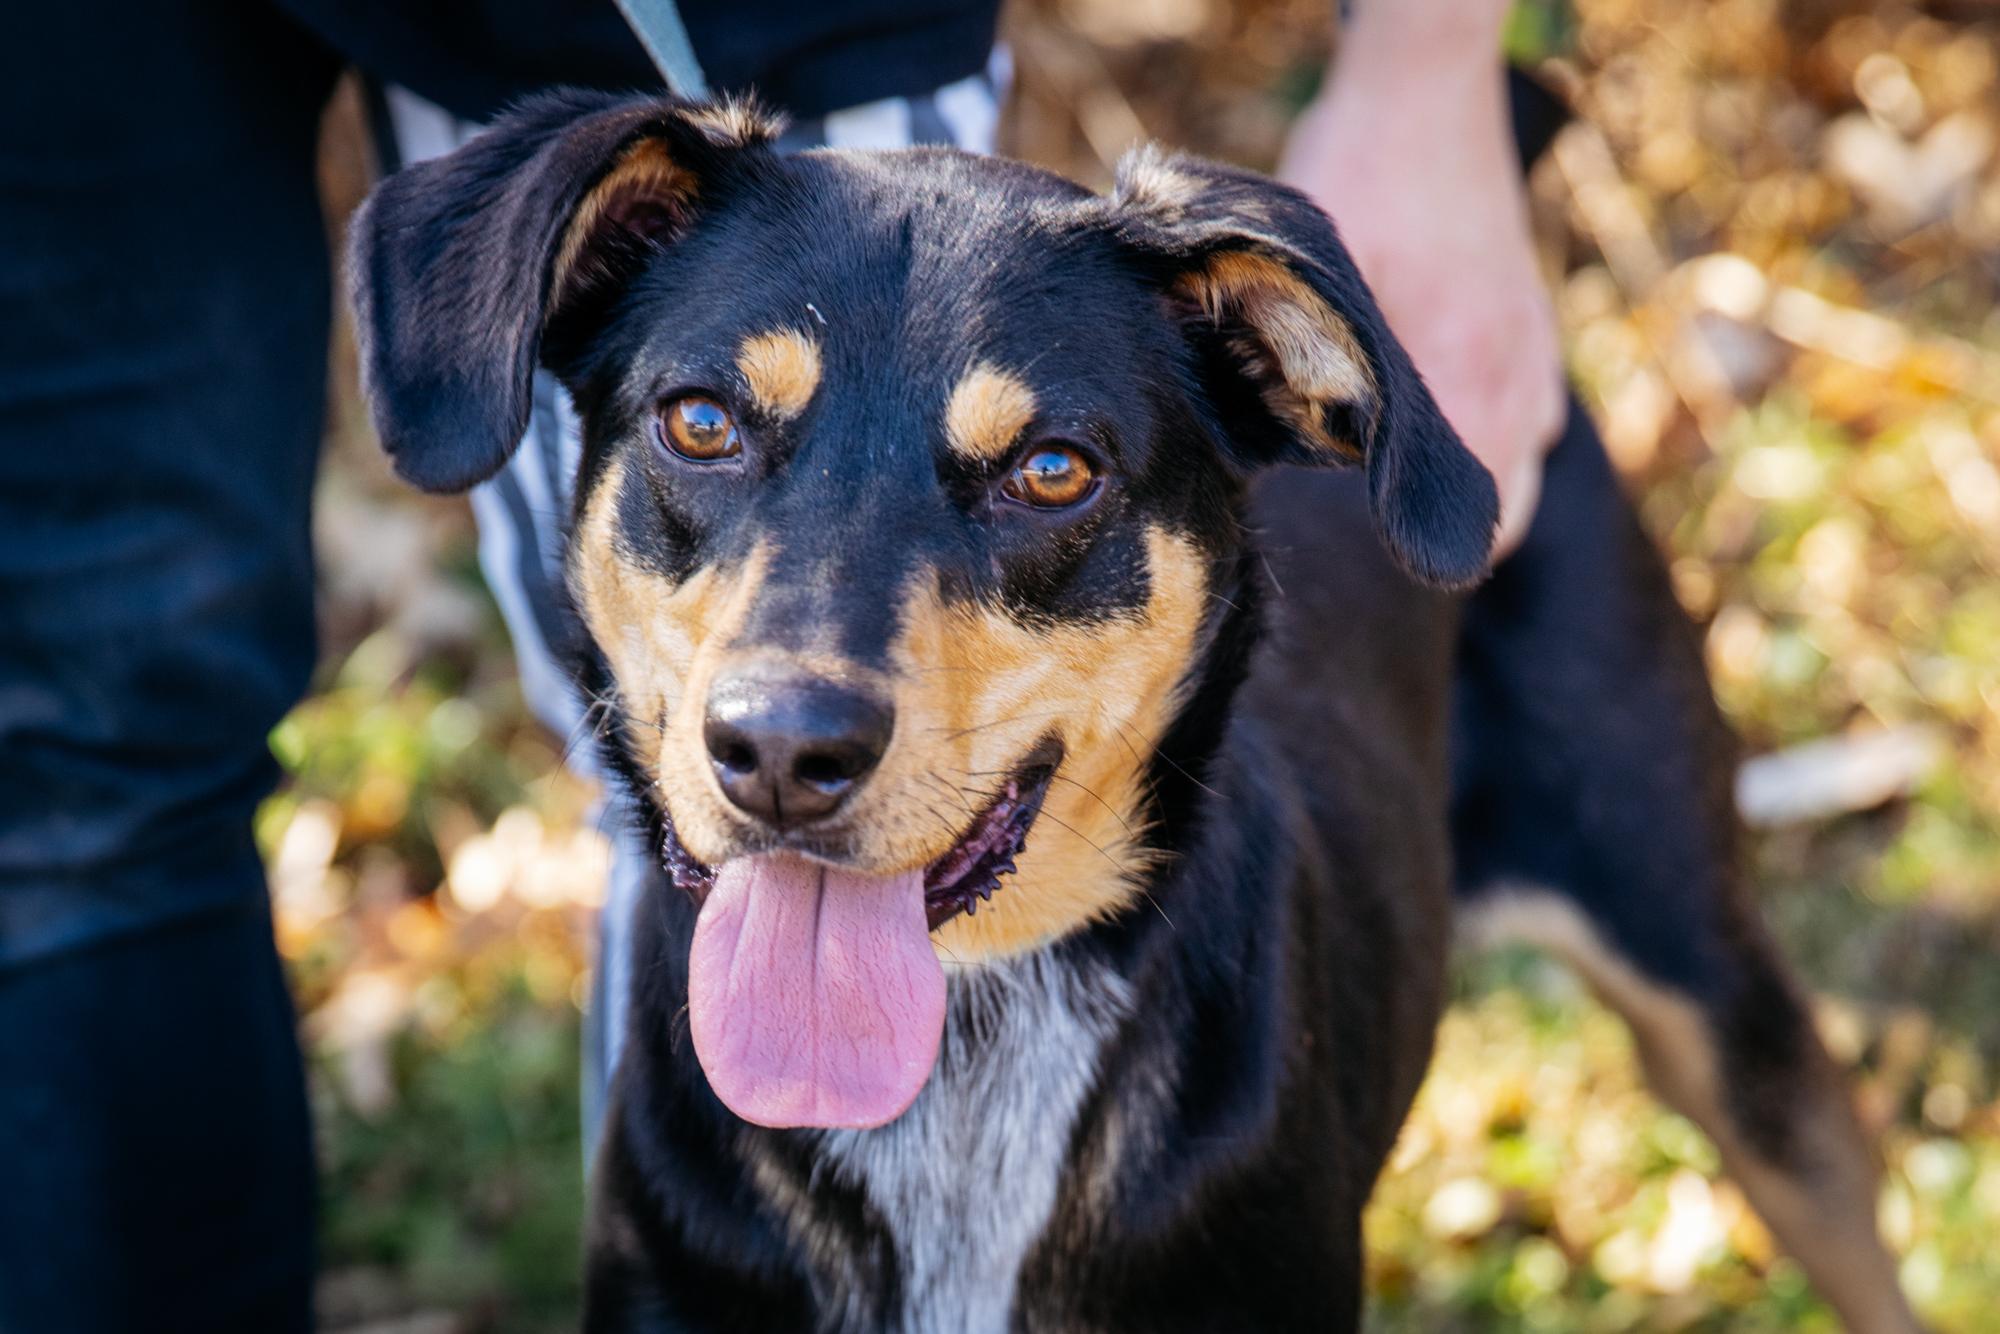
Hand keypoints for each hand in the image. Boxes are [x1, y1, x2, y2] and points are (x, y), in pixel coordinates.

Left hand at [1280, 4, 1563, 559]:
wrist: (1429, 87)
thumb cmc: (1362, 170)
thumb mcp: (1316, 267)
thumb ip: (1303, 353)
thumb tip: (1258, 436)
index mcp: (1459, 371)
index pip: (1465, 516)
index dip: (1422, 558)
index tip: (1378, 570)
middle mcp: (1511, 372)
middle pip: (1502, 514)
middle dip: (1453, 543)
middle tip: (1391, 556)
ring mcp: (1531, 347)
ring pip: (1522, 465)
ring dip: (1482, 497)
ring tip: (1421, 515)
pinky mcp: (1533, 320)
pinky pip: (1533, 417)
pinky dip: (1502, 444)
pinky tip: (1455, 440)